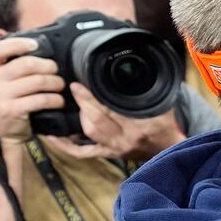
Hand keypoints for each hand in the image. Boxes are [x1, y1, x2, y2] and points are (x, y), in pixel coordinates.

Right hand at [0, 37, 65, 143]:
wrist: (0, 131)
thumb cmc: (4, 99)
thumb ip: (3, 59)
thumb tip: (3, 31)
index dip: (17, 44)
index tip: (35, 45)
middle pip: (26, 65)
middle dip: (47, 66)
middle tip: (55, 70)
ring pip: (37, 82)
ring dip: (54, 82)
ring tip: (59, 85)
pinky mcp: (11, 111)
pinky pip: (40, 100)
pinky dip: (54, 99)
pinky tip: (58, 100)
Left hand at [42, 83, 183, 162]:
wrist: (168, 149)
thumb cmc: (165, 125)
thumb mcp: (163, 105)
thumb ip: (148, 89)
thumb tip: (136, 67)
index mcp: (139, 127)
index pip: (110, 111)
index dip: (91, 98)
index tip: (78, 85)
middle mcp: (124, 140)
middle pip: (96, 122)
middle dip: (83, 104)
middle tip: (74, 88)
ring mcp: (114, 149)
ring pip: (90, 133)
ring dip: (81, 116)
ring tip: (75, 102)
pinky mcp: (108, 153)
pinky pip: (83, 152)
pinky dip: (66, 145)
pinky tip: (52, 136)